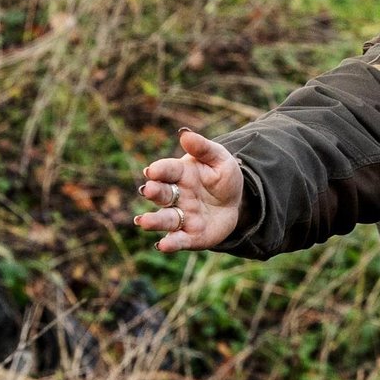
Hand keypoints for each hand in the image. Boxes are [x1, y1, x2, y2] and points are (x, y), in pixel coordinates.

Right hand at [135, 128, 244, 251]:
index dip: (160, 171)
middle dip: (154, 192)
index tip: (152, 171)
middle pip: (162, 194)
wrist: (236, 202)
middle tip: (147, 191)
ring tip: (143, 221)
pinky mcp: (190, 236)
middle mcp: (176, 196)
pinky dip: (171, 243)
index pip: (168, 170)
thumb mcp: (219, 159)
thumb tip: (184, 134)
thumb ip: (203, 148)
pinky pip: (179, 240)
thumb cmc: (222, 177)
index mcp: (180, 174)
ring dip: (154, 220)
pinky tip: (163, 245)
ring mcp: (182, 216)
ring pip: (165, 219)